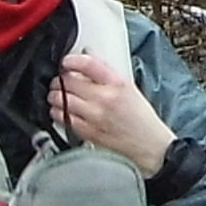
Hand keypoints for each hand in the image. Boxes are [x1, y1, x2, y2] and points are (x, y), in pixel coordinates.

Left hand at [52, 48, 177, 176]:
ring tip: (58, 95)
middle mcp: (105, 98)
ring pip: (60, 99)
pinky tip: (63, 110)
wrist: (149, 146)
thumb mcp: (129, 88)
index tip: (66, 62)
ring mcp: (95, 116)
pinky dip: (58, 112)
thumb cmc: (141, 118)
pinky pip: (62, 118)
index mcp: (118, 83)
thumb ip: (106, 74)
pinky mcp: (87, 132)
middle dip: (60, 79)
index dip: (72, 60)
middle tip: (60, 80)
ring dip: (55, 95)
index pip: (88, 64)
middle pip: (68, 81)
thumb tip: (86, 59)